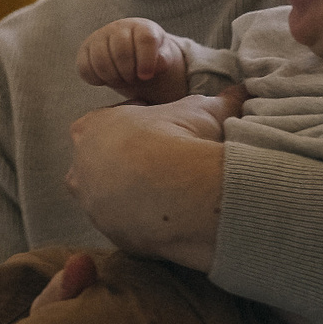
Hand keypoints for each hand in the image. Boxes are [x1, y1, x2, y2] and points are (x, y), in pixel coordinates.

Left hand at [63, 89, 242, 269]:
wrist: (175, 191)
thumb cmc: (179, 139)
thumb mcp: (203, 110)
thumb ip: (219, 100)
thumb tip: (242, 90)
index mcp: (92, 128)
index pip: (114, 123)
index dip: (144, 126)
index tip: (167, 133)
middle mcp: (80, 166)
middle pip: (106, 162)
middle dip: (133, 164)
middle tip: (167, 168)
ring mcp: (90, 203)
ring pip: (111, 197)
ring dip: (135, 196)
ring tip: (171, 196)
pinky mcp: (107, 233)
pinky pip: (126, 225)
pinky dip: (144, 222)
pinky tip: (170, 217)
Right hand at [77, 18, 189, 104]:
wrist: (132, 56)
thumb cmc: (151, 58)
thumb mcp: (163, 58)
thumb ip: (164, 60)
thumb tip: (158, 64)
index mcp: (142, 27)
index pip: (145, 39)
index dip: (146, 60)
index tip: (146, 76)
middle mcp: (119, 28)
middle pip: (121, 51)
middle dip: (128, 72)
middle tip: (133, 79)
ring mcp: (99, 37)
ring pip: (101, 61)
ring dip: (113, 78)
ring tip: (121, 80)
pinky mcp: (85, 50)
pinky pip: (85, 68)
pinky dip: (97, 79)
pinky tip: (107, 79)